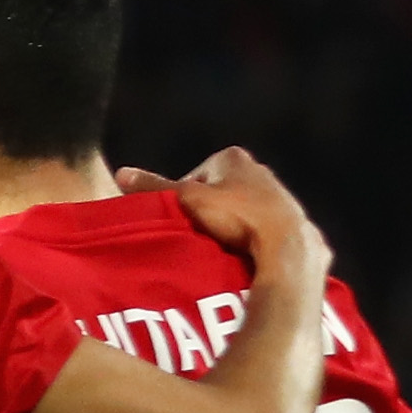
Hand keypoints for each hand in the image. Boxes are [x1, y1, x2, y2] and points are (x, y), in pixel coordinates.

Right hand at [126, 145, 324, 280]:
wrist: (285, 242)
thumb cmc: (234, 215)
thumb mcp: (186, 200)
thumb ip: (155, 188)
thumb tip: (120, 174)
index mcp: (232, 158)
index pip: (194, 176)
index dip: (182, 199)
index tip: (179, 221)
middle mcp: (258, 169)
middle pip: (218, 193)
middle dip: (207, 213)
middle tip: (196, 237)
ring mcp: (277, 193)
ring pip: (241, 210)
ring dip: (229, 227)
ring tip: (219, 249)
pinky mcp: (291, 218)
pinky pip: (261, 227)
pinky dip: (250, 238)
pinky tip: (243, 255)